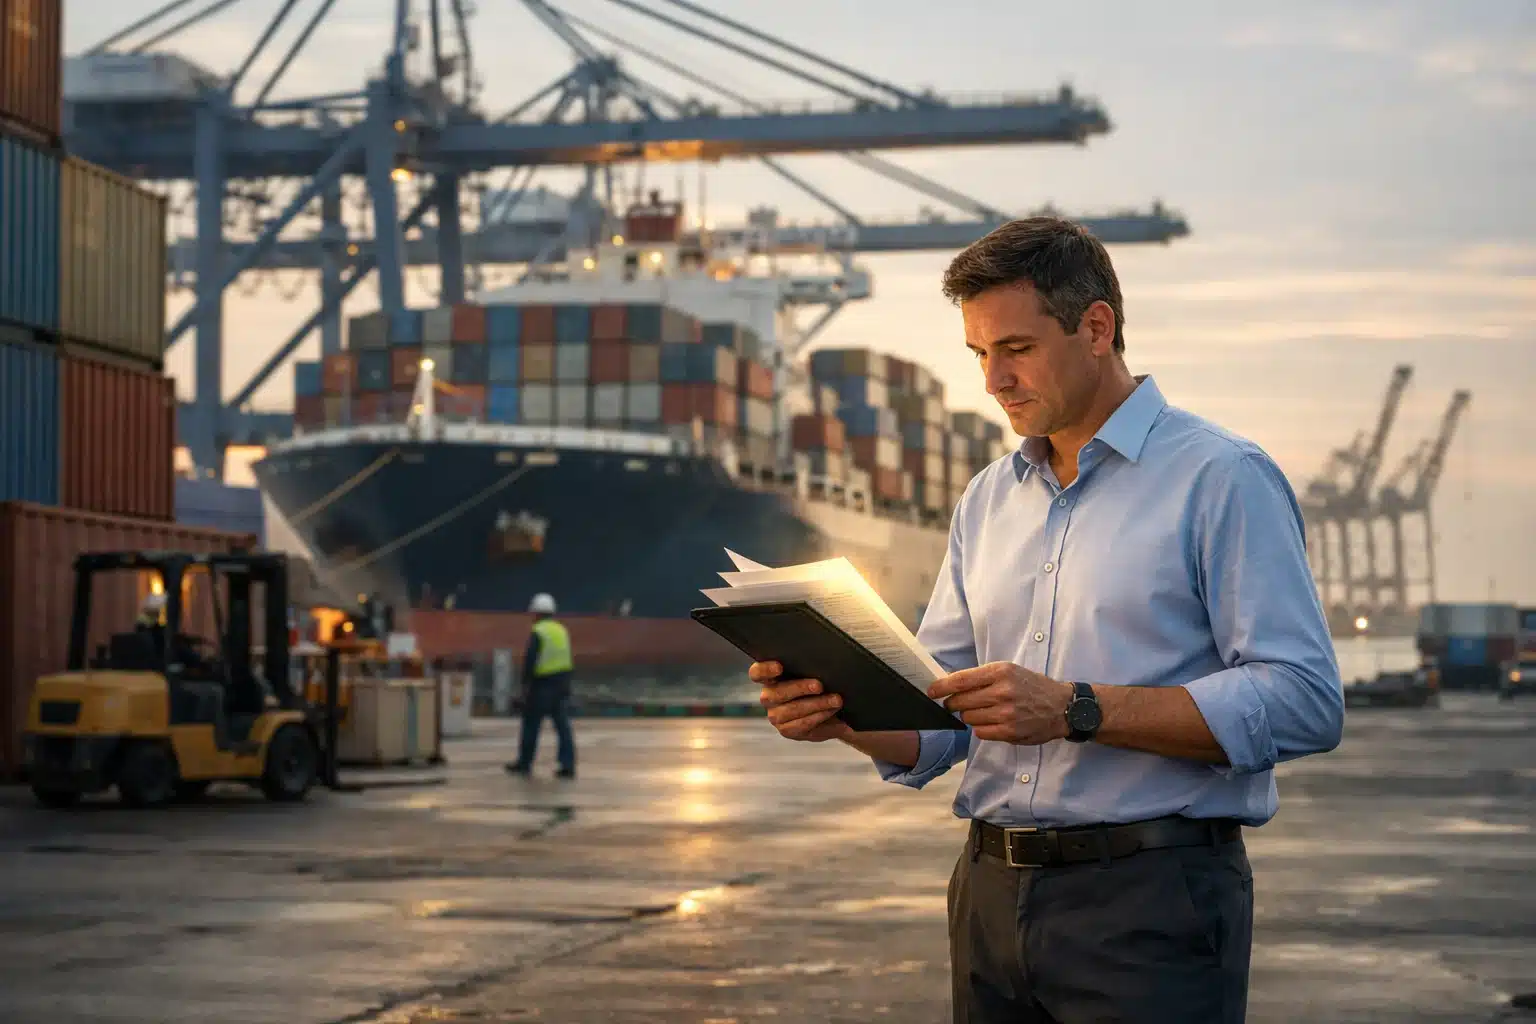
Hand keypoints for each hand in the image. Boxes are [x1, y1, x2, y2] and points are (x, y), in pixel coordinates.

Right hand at [750, 661, 852, 742]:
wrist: (834, 711)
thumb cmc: (823, 685)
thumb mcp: (817, 674)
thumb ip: (812, 667)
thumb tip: (824, 663)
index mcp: (770, 678)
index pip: (757, 673)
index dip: (764, 670)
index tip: (779, 667)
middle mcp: (769, 697)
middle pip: (775, 693)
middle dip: (799, 688)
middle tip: (819, 685)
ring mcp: (776, 715)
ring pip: (789, 711)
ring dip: (815, 704)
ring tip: (835, 700)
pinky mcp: (788, 730)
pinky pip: (800, 725)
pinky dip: (818, 717)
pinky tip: (830, 710)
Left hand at [927, 662, 1074, 744]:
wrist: (1061, 706)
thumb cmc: (1031, 686)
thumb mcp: (1009, 671)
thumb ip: (982, 677)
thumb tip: (950, 685)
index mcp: (1000, 672)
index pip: (961, 680)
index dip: (941, 687)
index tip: (931, 691)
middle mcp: (1002, 691)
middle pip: (960, 701)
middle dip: (953, 704)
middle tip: (955, 704)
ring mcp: (1006, 713)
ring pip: (969, 718)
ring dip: (970, 716)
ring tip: (984, 712)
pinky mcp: (1009, 732)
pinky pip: (980, 732)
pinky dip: (981, 728)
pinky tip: (992, 722)